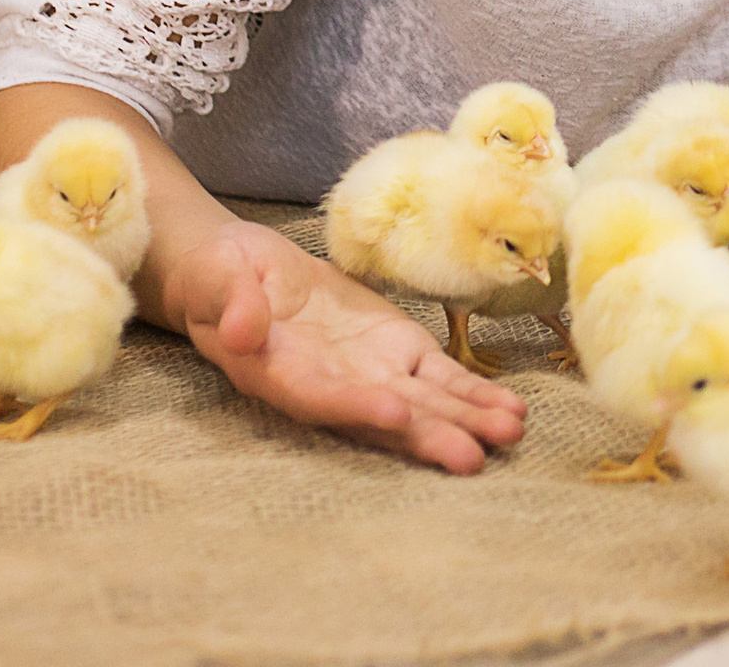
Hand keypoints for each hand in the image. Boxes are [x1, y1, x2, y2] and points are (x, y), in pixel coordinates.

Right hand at [170, 220, 525, 473]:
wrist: (243, 271)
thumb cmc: (219, 278)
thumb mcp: (218, 279)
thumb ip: (233, 303)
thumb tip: (241, 330)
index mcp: (279, 374)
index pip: (320, 396)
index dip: (355, 407)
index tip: (394, 413)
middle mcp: (330, 387)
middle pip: (383, 416)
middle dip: (428, 436)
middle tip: (473, 457)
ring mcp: (367, 373)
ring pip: (421, 403)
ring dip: (465, 421)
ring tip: (510, 435)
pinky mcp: (394, 351)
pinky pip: (438, 377)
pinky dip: (472, 393)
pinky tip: (509, 411)